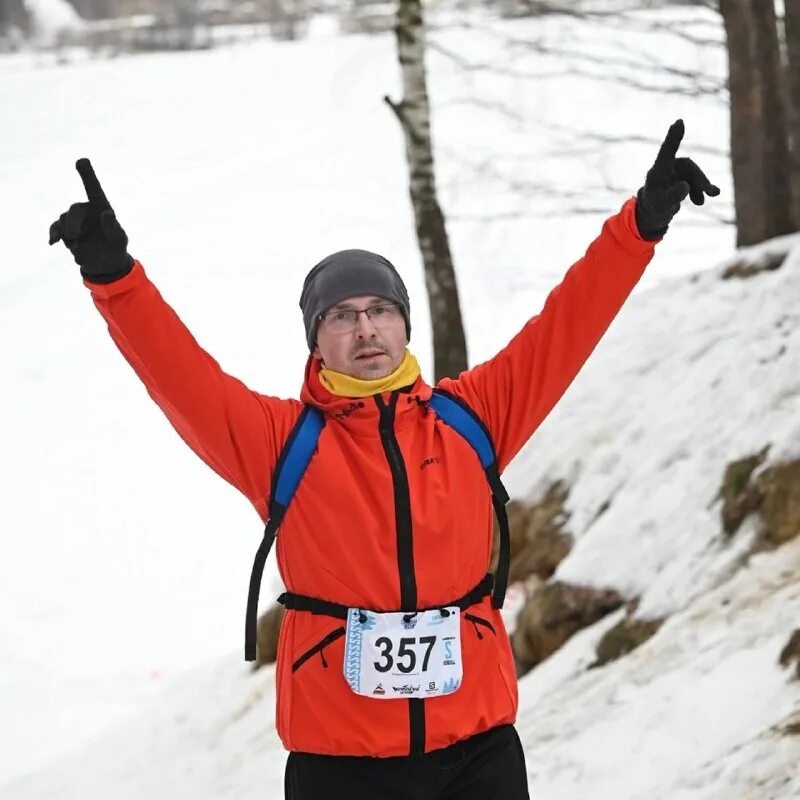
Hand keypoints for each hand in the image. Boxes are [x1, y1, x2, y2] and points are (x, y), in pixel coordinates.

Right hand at [49, 159, 133, 283]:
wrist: (105, 264)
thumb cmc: (115, 247)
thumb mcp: (118, 239)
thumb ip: (113, 227)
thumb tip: (106, 213)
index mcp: (102, 208)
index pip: (94, 189)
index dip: (87, 175)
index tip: (82, 161)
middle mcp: (87, 211)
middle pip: (75, 210)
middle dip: (73, 222)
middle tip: (75, 236)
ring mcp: (75, 221)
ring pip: (64, 220)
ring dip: (68, 233)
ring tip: (76, 246)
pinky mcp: (66, 231)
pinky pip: (56, 228)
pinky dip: (54, 234)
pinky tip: (52, 242)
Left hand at [635, 119, 719, 240]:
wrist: (652, 214)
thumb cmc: (653, 208)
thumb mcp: (661, 207)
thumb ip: (672, 196)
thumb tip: (686, 186)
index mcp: (657, 172)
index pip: (666, 151)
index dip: (673, 138)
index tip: (678, 122)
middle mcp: (666, 168)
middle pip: (688, 166)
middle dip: (701, 179)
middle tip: (713, 193)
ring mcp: (674, 172)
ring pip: (693, 173)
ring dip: (702, 185)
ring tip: (705, 200)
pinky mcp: (681, 177)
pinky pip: (695, 180)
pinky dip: (700, 190)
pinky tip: (701, 202)